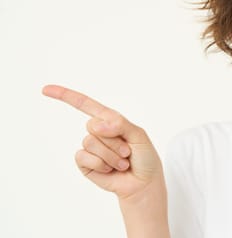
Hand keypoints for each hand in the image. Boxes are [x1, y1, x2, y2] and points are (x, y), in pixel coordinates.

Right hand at [42, 84, 163, 200]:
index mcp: (110, 120)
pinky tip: (110, 169)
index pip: (86, 104)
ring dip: (111, 155)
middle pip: (93, 126)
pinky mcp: (85, 163)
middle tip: (127, 151)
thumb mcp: (139, 135)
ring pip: (90, 142)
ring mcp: (90, 148)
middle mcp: (98, 132)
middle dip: (114, 140)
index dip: (65, 95)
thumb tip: (96, 125)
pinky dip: (101, 164)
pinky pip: (84, 157)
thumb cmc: (144, 157)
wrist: (143, 183)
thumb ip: (120, 124)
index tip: (46, 89)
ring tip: (122, 162)